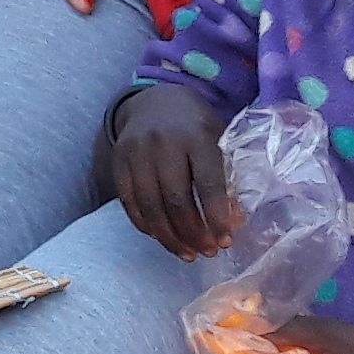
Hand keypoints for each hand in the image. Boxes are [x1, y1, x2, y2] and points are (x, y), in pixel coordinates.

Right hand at [107, 87, 236, 259]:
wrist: (155, 99)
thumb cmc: (195, 125)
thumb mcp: (218, 140)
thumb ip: (227, 177)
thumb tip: (235, 221)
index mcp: (196, 136)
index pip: (208, 184)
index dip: (216, 218)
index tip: (226, 241)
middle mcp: (164, 143)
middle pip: (176, 200)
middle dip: (194, 234)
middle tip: (208, 252)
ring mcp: (136, 151)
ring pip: (151, 206)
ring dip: (170, 237)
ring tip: (187, 254)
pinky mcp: (118, 160)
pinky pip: (129, 202)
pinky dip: (146, 225)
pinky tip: (163, 237)